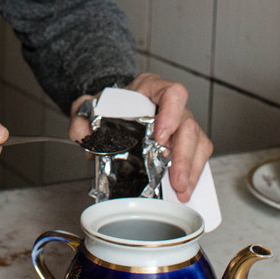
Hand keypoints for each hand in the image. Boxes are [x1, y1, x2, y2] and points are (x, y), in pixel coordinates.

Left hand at [67, 72, 212, 200]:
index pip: (172, 93)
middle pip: (188, 124)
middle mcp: (171, 105)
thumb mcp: (88, 108)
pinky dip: (193, 173)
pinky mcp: (186, 141)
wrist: (113, 111)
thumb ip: (81, 118)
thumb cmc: (109, 107)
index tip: (161, 137)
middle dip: (183, 155)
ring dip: (191, 168)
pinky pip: (199, 155)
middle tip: (174, 178)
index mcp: (151, 89)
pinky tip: (183, 188)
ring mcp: (181, 123)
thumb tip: (85, 136)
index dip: (171, 114)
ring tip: (180, 190)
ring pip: (198, 142)